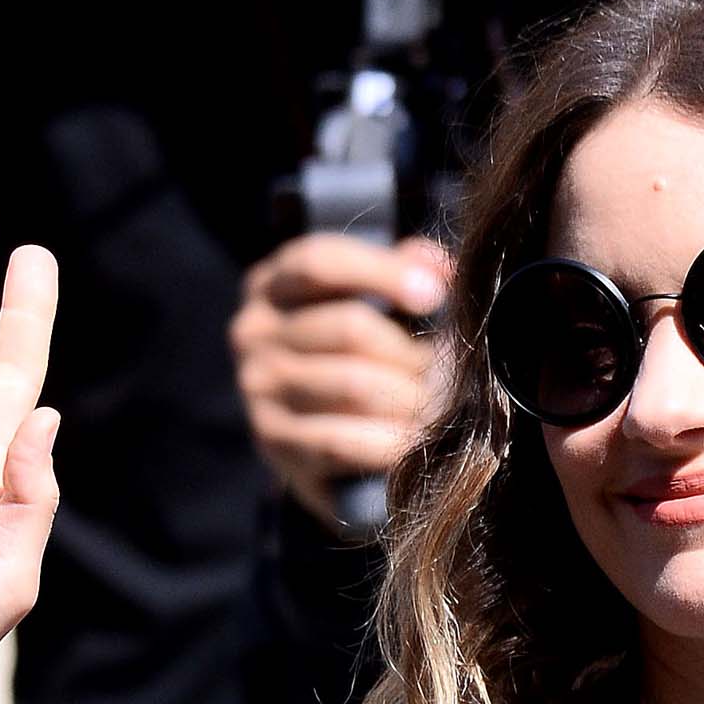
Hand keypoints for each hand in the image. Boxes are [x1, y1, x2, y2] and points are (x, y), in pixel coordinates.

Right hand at [230, 233, 450, 525]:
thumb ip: (398, 269)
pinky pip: (342, 441)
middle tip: (450, 369)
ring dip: (409, 397)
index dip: (383, 272)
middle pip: (348, 328)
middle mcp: (253, 331)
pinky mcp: (273, 441)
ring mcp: (258, 388)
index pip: (322, 262)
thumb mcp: (365, 300)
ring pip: (353, 386)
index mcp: (272, 282)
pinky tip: (415, 441)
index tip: (436, 293)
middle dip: (409, 350)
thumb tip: (441, 267)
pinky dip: (388, 441)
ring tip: (441, 405)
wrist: (313, 442)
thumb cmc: (349, 354)